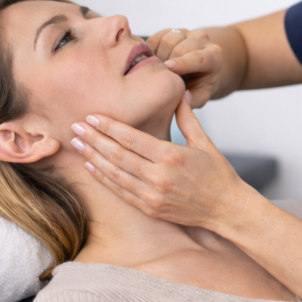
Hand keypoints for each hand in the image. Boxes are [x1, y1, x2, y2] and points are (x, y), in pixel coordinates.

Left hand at [69, 94, 258, 228]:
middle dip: (94, 140)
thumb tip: (179, 91)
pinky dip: (103, 179)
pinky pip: (121, 192)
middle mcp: (159, 177)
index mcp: (171, 156)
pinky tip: (91, 167)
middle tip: (74, 127)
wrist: (227, 209)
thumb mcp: (205, 142)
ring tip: (77, 144)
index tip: (92, 117)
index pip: (132, 139)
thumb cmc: (218, 174)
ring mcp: (152, 195)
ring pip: (115, 174)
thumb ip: (187, 117)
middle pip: (118, 155)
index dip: (109, 127)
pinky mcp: (150, 208)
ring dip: (93, 158)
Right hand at [146, 28, 222, 107]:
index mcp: (213, 55)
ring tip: (158, 72)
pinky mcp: (170, 30)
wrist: (198, 68)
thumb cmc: (200, 84)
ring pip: (167, 40)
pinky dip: (150, 51)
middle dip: (167, 64)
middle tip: (160, 79)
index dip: (183, 62)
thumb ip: (193, 100)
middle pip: (179, 49)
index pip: (198, 57)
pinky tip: (153, 62)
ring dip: (158, 57)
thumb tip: (183, 100)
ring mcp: (186, 32)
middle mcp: (201, 39)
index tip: (169, 67)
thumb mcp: (201, 96)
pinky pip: (155, 38)